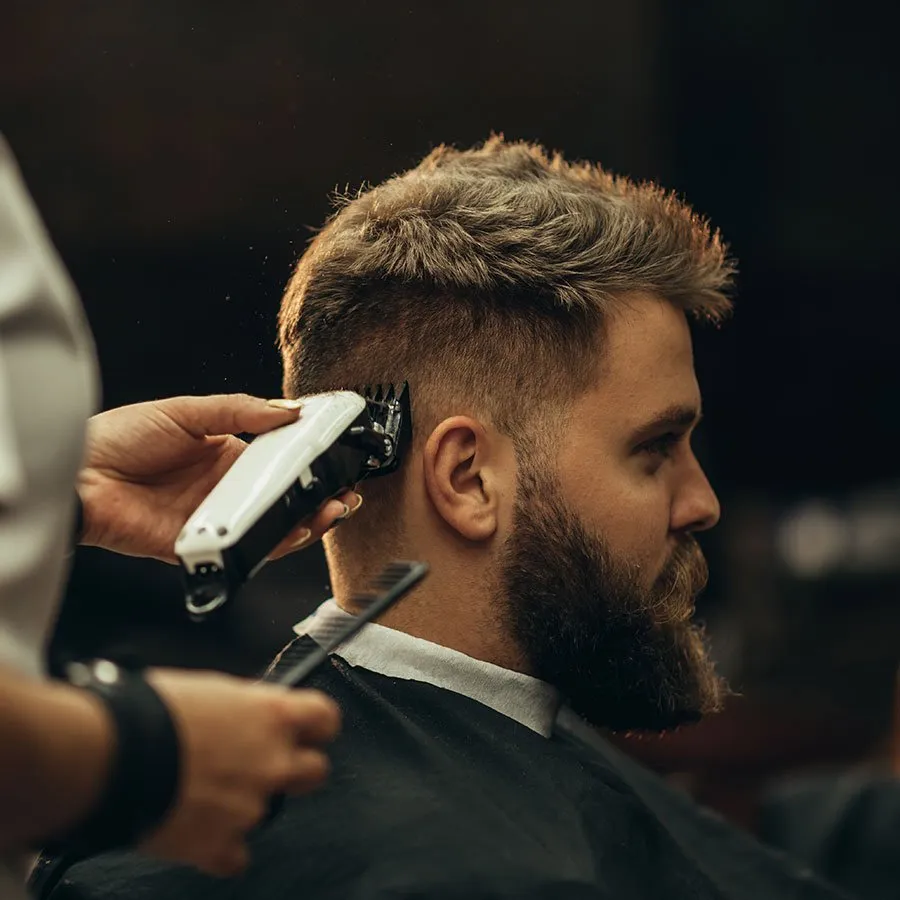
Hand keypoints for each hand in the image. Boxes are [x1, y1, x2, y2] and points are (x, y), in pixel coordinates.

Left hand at [77, 393, 361, 561]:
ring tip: (329, 510)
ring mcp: (217, 519)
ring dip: (307, 522)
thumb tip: (286, 408)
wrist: (78, 475)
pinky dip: (272, 545)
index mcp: (228, 454)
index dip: (311, 461)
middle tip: (345, 491)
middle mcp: (227, 489)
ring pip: (273, 527)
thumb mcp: (186, 412)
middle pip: (285, 498)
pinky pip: (244, 551)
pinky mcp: (201, 546)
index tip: (337, 456)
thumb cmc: (120, 438)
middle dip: (320, 496)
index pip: (281, 460)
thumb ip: (239, 411)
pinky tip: (293, 531)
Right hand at [141, 669, 339, 876]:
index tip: (309, 729)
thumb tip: (249, 712)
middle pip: (315, 770)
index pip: (326, 718)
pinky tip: (196, 828)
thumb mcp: (213, 688)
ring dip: (245, 804)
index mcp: (272, 716)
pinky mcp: (220, 844)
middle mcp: (272, 761)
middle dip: (297, 768)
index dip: (317, 725)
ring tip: (206, 791)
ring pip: (267, 811)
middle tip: (264, 764)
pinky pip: (234, 854)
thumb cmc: (156, 710)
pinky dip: (218, 846)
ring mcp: (250, 806)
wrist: (116, 753)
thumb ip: (245, 706)